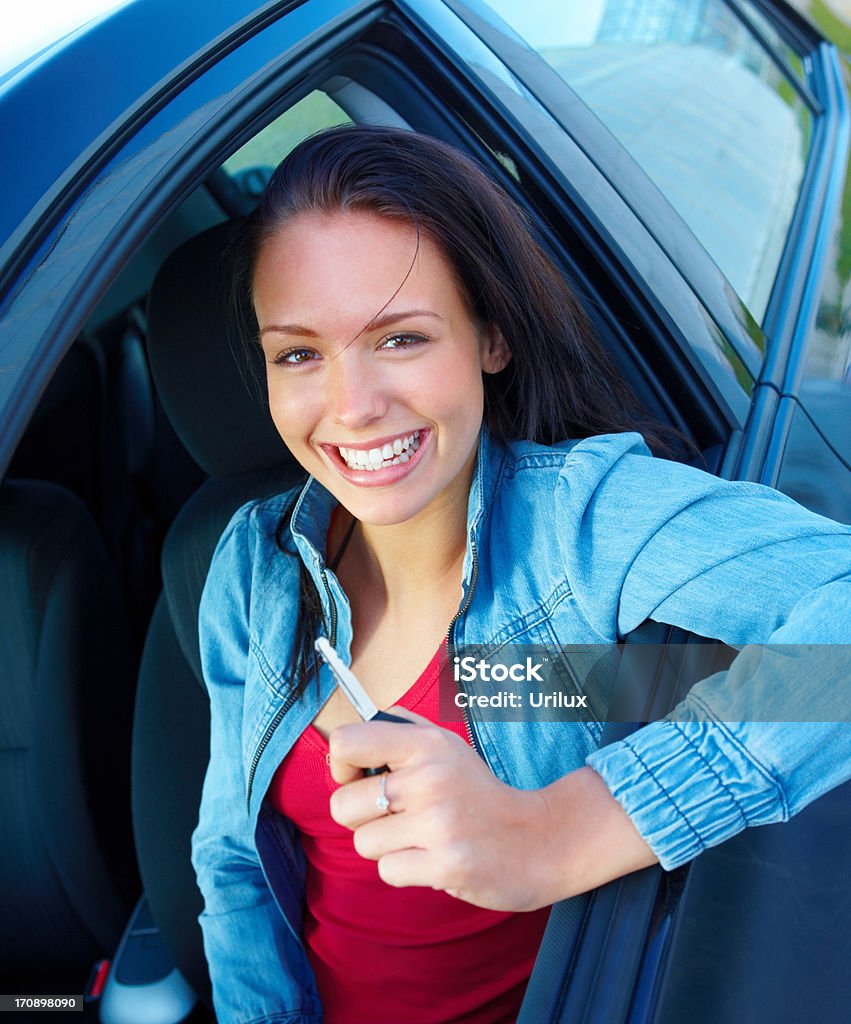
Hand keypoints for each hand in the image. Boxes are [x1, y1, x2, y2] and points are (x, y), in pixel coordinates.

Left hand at [328, 711, 657, 910]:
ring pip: (363, 842)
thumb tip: (347, 738)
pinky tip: (432, 858)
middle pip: (343, 804)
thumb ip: (400, 731)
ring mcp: (438, 823)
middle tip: (396, 816)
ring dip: (386, 846)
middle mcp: (429, 778)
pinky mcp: (445, 864)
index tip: (359, 776)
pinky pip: (387, 871)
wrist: (537, 839)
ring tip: (421, 837)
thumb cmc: (479, 792)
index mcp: (426, 744)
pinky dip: (404, 870)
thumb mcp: (446, 745)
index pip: (348, 742)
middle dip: (360, 817)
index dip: (341, 764)